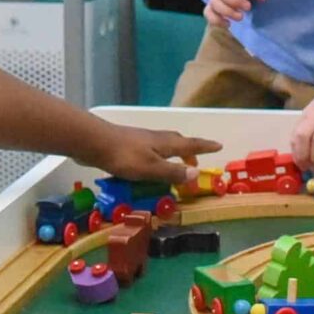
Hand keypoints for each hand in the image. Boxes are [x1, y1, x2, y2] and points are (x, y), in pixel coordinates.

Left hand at [93, 125, 219, 183]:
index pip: (190, 145)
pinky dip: (157, 157)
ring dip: (173, 154)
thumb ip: (173, 172)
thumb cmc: (125, 156)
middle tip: (196, 162)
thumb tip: (197, 173)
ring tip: (174, 166)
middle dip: (189, 151)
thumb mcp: (151, 168)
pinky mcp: (128, 145)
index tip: (219, 146)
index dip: (205, 147)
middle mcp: (156, 139)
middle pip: (178, 142)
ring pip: (164, 145)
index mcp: (165, 144)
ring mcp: (141, 140)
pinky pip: (150, 150)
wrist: (94, 142)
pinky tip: (148, 166)